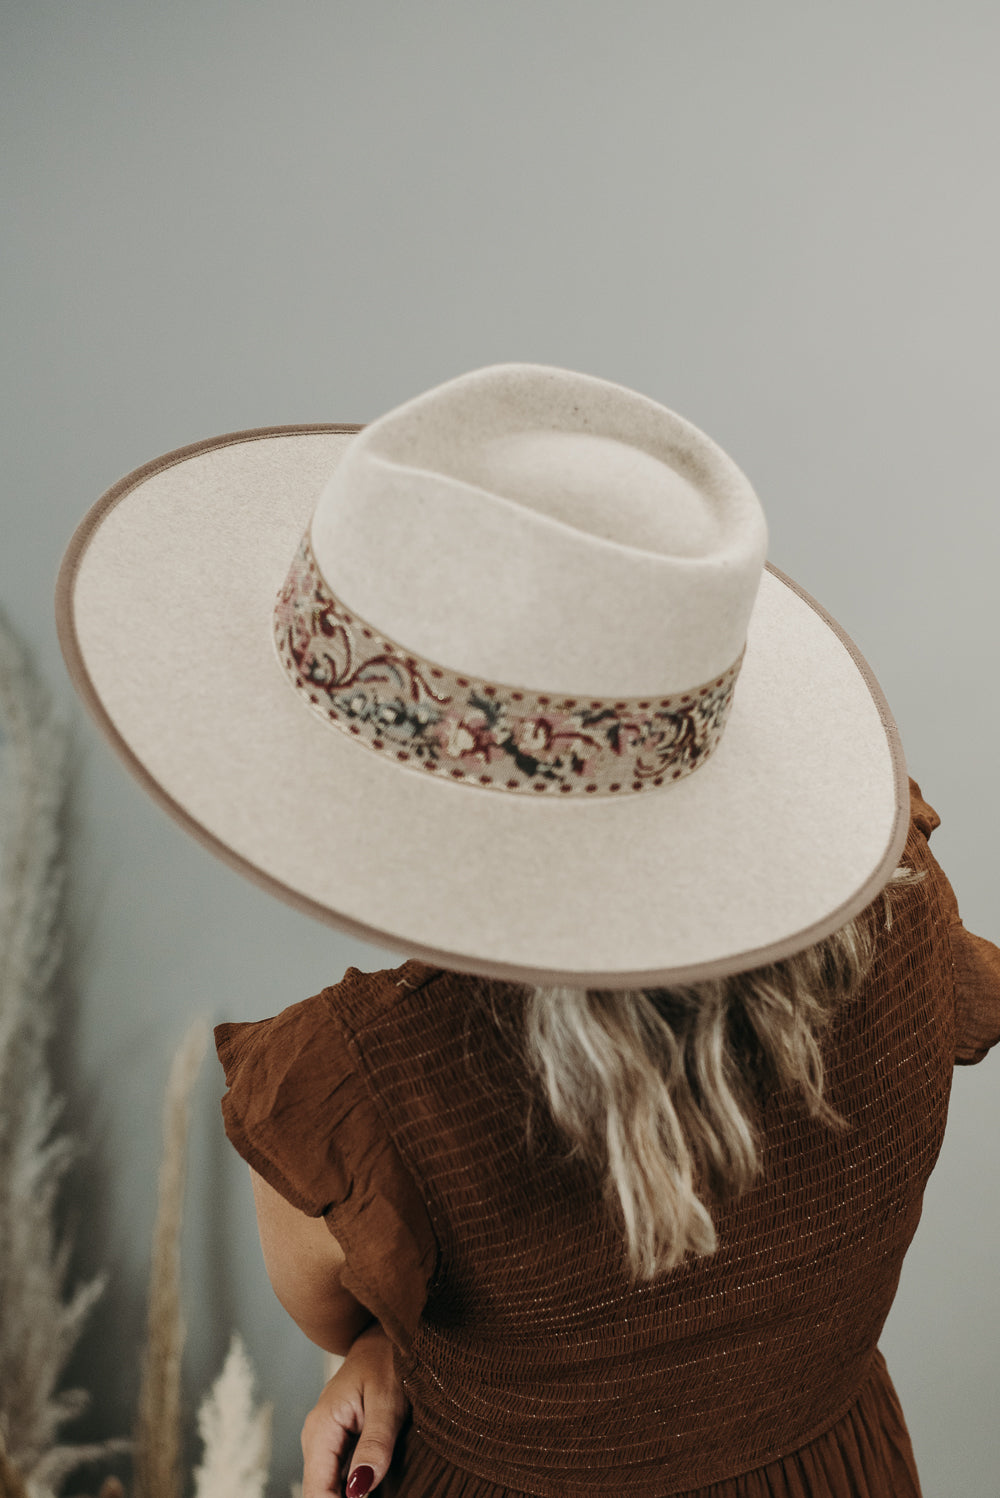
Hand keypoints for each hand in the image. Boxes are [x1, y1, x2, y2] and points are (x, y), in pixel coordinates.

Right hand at [301, 1322, 409, 1497]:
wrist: (388, 1334)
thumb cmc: (389, 1359)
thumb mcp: (387, 1400)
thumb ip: (375, 1443)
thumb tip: (360, 1489)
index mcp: (322, 1426)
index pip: (316, 1489)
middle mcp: (317, 1436)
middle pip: (320, 1490)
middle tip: (376, 1497)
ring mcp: (326, 1439)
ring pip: (330, 1485)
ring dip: (351, 1495)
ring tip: (378, 1492)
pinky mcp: (340, 1439)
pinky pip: (341, 1473)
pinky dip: (355, 1486)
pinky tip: (372, 1487)